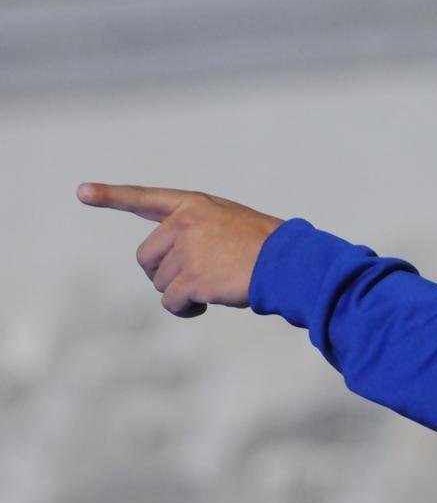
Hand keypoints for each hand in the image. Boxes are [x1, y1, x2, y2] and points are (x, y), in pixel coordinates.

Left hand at [77, 183, 282, 317]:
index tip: (82, 192)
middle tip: (194, 281)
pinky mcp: (192, 277)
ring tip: (213, 288)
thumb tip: (170, 274)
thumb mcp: (230, 223)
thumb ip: (196, 232)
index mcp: (194, 204)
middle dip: (165, 275)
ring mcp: (187, 249)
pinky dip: (185, 310)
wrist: (288, 263)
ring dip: (181, 293)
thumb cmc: (266, 248)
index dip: (111, 195)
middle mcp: (184, 222)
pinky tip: (205, 307)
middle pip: (147, 258)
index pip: (145, 198)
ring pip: (160, 283)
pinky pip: (171, 302)